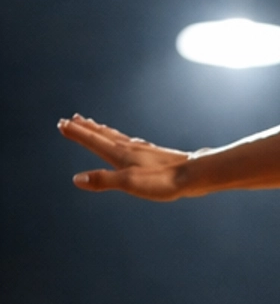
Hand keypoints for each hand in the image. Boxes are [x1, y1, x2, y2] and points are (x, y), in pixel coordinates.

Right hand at [59, 114, 190, 199]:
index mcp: (120, 154)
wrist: (194, 174)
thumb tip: (77, 179)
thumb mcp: (129, 183)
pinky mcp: (152, 154)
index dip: (76, 133)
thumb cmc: (163, 181)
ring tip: (91, 124)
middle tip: (69, 120)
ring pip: (114, 136)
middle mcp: (129, 148)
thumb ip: (103, 181)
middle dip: (84, 128)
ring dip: (100, 130)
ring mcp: (141, 150)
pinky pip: (128, 141)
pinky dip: (118, 137)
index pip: (92, 141)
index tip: (61, 124)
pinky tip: (125, 141)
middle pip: (101, 135)